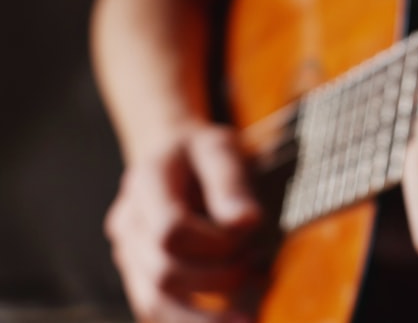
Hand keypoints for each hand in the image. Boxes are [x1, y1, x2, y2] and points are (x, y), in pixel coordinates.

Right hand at [105, 123, 261, 322]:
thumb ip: (231, 183)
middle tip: (257, 267)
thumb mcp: (222, 147)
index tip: (252, 231)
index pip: (170, 231)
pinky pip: (155, 312)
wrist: (171, 153)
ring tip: (248, 319)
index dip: (215, 243)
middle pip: (164, 272)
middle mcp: (128, 221)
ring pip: (154, 304)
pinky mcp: (137, 274)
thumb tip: (247, 224)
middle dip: (218, 278)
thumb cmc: (202, 150)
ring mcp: (126, 252)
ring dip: (205, 318)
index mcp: (146, 181)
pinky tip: (227, 322)